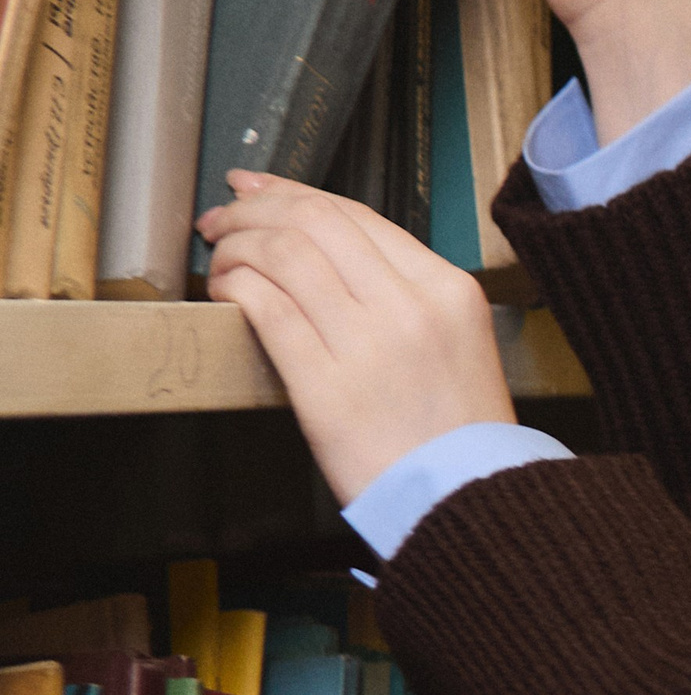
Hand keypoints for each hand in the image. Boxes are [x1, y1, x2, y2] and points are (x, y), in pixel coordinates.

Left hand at [200, 173, 515, 505]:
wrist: (467, 503)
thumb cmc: (457, 434)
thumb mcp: (456, 343)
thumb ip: (406, 297)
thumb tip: (325, 259)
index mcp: (448, 289)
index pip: (359, 215)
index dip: (294, 193)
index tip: (259, 191)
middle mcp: (411, 306)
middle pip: (315, 222)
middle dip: (254, 209)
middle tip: (223, 218)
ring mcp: (370, 345)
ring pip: (283, 255)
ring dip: (236, 247)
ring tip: (219, 260)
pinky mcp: (328, 387)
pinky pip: (267, 308)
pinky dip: (235, 288)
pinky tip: (225, 294)